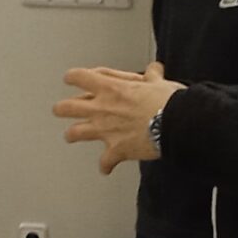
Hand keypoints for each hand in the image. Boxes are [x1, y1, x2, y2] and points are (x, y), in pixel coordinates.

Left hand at [55, 62, 183, 173]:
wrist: (177, 124)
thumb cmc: (169, 102)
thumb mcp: (159, 83)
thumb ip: (152, 76)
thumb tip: (154, 69)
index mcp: (111, 88)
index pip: (79, 77)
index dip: (72, 77)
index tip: (70, 78)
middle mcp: (102, 108)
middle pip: (67, 107)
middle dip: (61, 108)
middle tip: (60, 109)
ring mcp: (106, 130)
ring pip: (75, 133)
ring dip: (72, 135)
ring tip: (71, 136)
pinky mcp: (116, 149)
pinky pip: (105, 162)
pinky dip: (106, 166)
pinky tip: (106, 168)